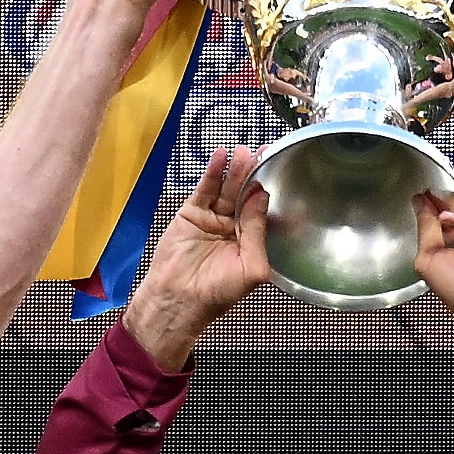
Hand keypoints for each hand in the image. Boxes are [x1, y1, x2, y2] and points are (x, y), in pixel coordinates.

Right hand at [119, 146, 270, 368]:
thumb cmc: (216, 295)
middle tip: (260, 152)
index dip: (267, 190)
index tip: (275, 169)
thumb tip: (261, 198)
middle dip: (253, 173)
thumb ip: (257, 230)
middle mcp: (233, 229)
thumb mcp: (251, 266)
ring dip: (235, 169)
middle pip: (245, 194)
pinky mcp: (191, 214)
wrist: (178, 301)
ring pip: (226, 188)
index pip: (262, 210)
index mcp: (251, 242)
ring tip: (243, 151)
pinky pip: (205, 189)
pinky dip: (212, 172)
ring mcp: (212, 220)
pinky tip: (221, 157)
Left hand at [409, 192, 453, 341]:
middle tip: (422, 189)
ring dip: (449, 199)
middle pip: (452, 206)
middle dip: (437, 198)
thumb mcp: (428, 259)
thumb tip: (419, 205)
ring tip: (432, 191)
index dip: (426, 206)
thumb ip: (425, 229)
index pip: (437, 218)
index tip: (415, 195)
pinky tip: (448, 219)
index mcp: (450, 246)